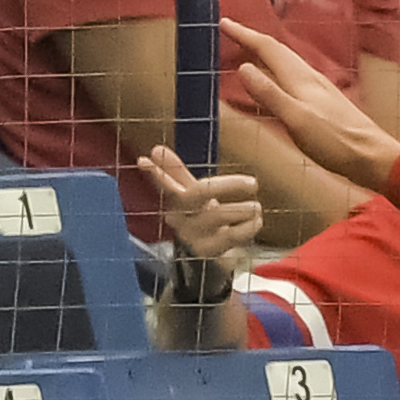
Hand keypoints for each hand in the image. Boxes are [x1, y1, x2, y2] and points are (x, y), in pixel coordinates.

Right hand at [141, 145, 263, 272]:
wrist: (203, 251)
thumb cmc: (197, 215)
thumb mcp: (188, 193)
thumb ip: (176, 172)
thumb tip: (155, 148)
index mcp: (176, 200)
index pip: (167, 182)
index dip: (157, 172)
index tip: (143, 160)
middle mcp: (180, 217)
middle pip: (200, 194)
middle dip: (229, 185)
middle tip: (253, 183)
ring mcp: (192, 235)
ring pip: (218, 215)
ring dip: (242, 210)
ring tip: (256, 207)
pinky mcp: (207, 250)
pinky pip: (230, 236)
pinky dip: (247, 228)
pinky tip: (255, 222)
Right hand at [228, 24, 399, 193]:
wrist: (373, 158)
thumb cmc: (337, 143)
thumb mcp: (296, 120)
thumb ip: (270, 94)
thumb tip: (243, 67)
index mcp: (301, 79)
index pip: (268, 48)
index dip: (245, 35)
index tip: (224, 23)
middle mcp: (311, 78)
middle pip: (278, 51)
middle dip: (253, 40)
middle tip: (232, 31)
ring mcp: (319, 90)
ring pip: (287, 63)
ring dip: (266, 54)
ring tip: (249, 52)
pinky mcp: (324, 103)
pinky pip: (293, 78)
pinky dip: (278, 72)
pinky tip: (279, 83)